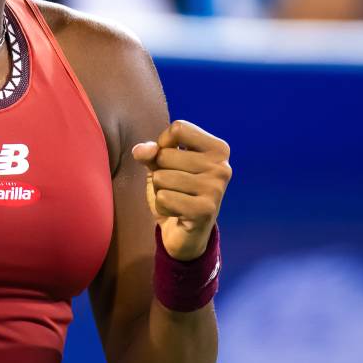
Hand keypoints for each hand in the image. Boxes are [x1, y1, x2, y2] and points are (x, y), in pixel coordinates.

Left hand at [131, 120, 231, 260]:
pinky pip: (164, 198)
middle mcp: (222, 166)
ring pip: (161, 177)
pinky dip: (162, 206)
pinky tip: (176, 212)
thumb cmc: (176, 192)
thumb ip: (151, 152)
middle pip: (165, 154)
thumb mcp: (161, 166)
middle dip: (160, 172)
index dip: (163, 144)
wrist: (186, 234)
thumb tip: (141, 150)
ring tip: (176, 199)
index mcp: (217, 149)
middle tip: (176, 187)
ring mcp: (216, 188)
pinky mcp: (205, 210)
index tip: (173, 161)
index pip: (178, 128)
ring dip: (160, 190)